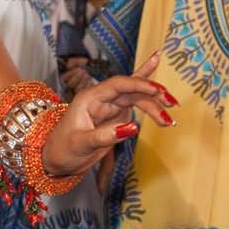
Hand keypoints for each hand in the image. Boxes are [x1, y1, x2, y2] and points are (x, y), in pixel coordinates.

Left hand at [42, 51, 174, 177]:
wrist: (56, 160)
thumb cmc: (62, 150)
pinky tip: (157, 69)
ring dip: (155, 105)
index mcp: (89, 98)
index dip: (138, 85)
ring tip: (170, 119)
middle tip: (171, 105)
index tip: (157, 91)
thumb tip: (133, 128)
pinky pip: (135, 102)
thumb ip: (105, 135)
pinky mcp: (116, 115)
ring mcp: (110, 106)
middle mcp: (101, 98)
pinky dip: (148, 93)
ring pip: (137, 98)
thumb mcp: (81, 144)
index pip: (118, 85)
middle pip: (131, 91)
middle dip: (152, 96)